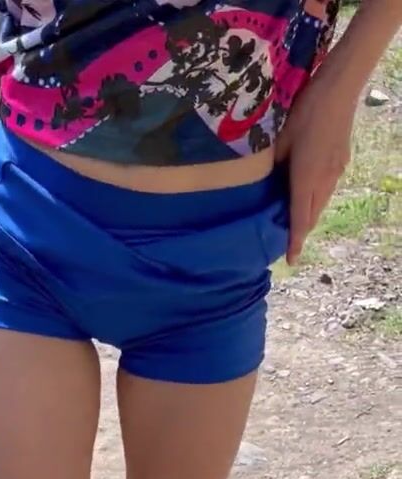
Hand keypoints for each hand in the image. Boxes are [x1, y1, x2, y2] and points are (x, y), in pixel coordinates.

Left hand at [275, 71, 354, 264]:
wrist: (339, 90)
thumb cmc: (306, 111)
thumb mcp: (280, 139)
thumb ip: (272, 165)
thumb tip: (264, 180)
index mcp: (306, 178)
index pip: (300, 219)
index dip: (295, 242)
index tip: (291, 261)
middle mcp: (324, 180)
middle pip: (312, 216)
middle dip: (300, 232)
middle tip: (286, 242)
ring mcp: (335, 172)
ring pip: (321, 203)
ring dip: (308, 215)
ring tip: (294, 222)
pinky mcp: (341, 162)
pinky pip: (327, 189)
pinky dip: (315, 199)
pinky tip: (306, 194)